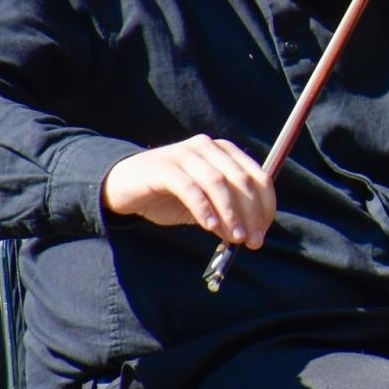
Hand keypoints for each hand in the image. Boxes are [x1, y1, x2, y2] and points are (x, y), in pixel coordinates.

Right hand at [102, 135, 275, 247]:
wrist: (122, 186)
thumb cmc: (168, 195)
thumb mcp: (204, 204)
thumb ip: (227, 214)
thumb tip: (250, 236)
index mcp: (225, 152)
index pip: (258, 176)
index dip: (265, 205)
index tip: (263, 232)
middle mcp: (208, 147)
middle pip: (241, 180)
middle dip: (252, 213)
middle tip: (252, 241)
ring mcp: (186, 154)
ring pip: (218, 183)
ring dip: (231, 213)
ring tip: (235, 238)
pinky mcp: (164, 167)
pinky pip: (190, 188)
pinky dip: (203, 208)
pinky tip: (209, 226)